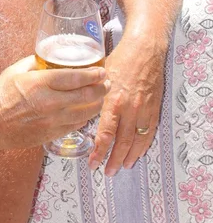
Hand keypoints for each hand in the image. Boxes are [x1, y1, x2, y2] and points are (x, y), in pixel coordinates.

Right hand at [0, 55, 109, 150]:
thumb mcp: (15, 71)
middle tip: (106, 83)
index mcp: (40, 83)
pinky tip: (86, 111)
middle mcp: (50, 103)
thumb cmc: (1, 96)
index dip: (94, 74)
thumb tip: (51, 58)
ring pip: (86, 113)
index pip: (76, 77)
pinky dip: (85, 117)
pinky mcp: (53, 134)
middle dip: (102, 88)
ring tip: (101, 97)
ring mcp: (53, 121)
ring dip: (97, 104)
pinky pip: (77, 125)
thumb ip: (36, 63)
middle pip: (87, 96)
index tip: (101, 71)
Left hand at [88, 37, 166, 175]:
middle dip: (113, 160)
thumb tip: (71, 102)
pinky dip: (143, 146)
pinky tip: (137, 153)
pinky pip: (149, 133)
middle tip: (106, 172)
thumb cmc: (118, 59)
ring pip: (136, 141)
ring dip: (129, 157)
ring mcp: (143, 110)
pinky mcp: (153, 109)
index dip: (99, 151)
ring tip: (121, 167)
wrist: (144, 50)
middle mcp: (128, 109)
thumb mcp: (97, 75)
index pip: (105, 134)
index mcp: (112, 101)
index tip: (92, 163)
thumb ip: (87, 91)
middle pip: (121, 142)